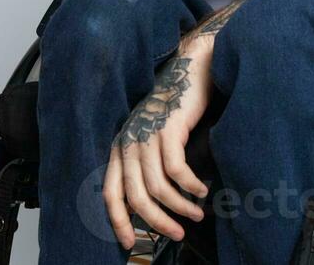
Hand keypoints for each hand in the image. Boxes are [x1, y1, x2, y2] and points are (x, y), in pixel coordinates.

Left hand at [102, 43, 213, 246]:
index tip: (132, 244)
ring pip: (158, 188)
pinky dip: (190, 186)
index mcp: (120, 147)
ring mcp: (147, 135)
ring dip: (179, 207)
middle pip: (136, 197)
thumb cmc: (177, 105)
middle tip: (177, 234)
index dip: (119, 222)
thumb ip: (146, 164)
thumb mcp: (153, 136)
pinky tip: (201, 190)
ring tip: (197, 214)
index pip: (111, 194)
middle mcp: (129, 142)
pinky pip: (177, 170)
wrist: (192, 68)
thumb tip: (150, 203)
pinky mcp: (169, 130)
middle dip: (157, 221)